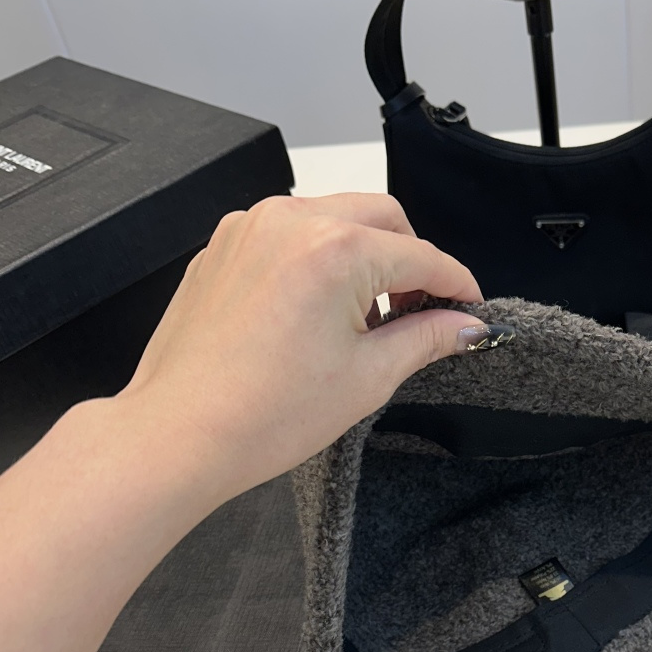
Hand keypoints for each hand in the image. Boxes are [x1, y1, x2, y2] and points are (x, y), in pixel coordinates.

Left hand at [117, 192, 482, 500]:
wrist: (181, 434)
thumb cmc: (265, 414)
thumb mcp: (369, 377)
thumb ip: (427, 339)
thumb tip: (466, 325)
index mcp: (334, 250)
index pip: (421, 254)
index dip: (456, 282)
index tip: (470, 306)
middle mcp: (290, 221)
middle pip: (381, 217)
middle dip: (411, 259)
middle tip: (421, 311)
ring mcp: (250, 228)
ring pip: (334, 218)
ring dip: (365, 255)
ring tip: (365, 318)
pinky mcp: (223, 246)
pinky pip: (290, 233)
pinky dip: (319, 259)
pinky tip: (319, 313)